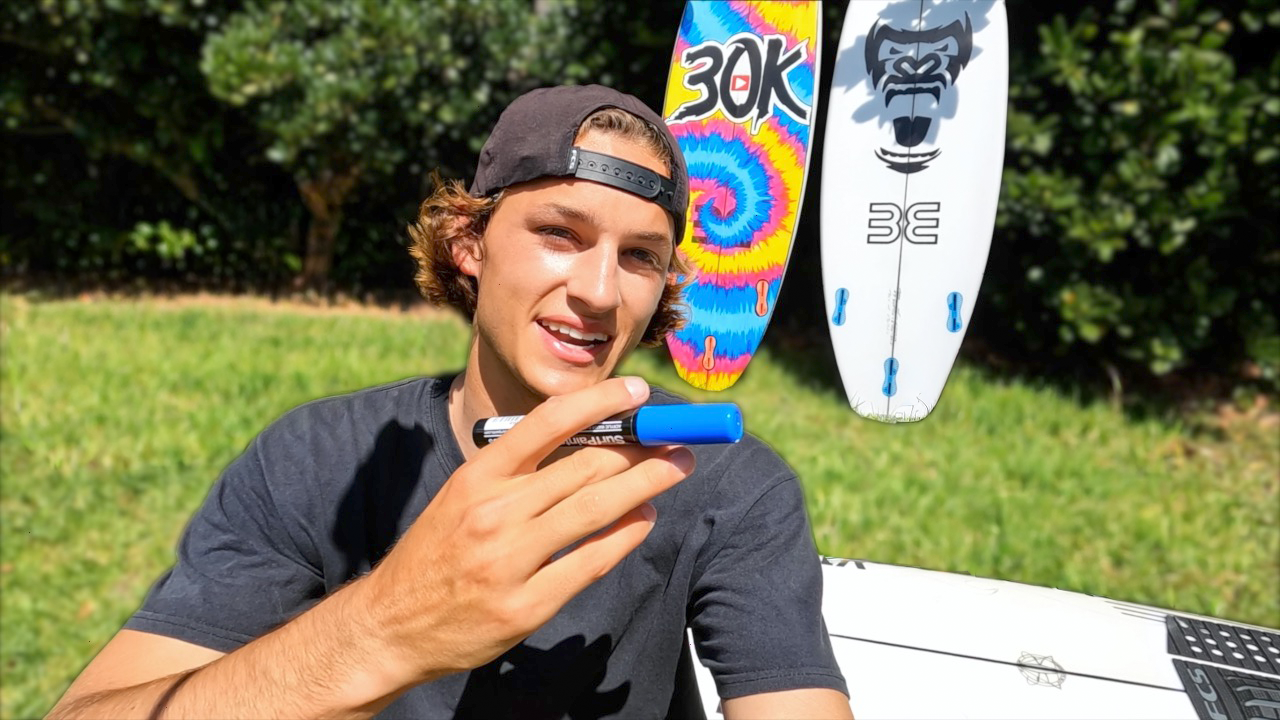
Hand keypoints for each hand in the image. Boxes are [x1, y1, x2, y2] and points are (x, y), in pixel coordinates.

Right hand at [358, 376, 693, 685]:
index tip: (636, 391)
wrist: (389, 626)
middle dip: (641, 447)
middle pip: (586, 466)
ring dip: (647, 483)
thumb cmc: (436, 552)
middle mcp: (495, 513)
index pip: (547, 423)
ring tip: (678, 466)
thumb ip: (516, 471)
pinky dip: (625, 535)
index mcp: (477, 477)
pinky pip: (590, 562)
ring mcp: (511, 562)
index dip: (599, 402)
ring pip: (596, 509)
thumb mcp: (462, 496)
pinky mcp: (526, 606)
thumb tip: (590, 442)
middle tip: (676, 435)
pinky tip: (645, 517)